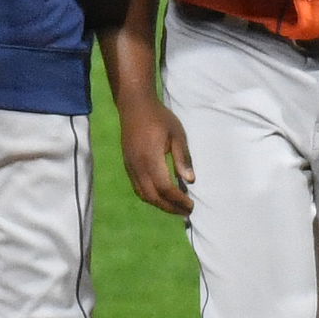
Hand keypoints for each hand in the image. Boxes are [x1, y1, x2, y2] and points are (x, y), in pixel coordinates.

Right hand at [117, 93, 194, 215]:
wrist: (135, 106)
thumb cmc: (159, 118)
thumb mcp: (177, 134)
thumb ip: (182, 157)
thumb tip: (189, 180)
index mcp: (151, 158)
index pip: (165, 187)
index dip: (178, 200)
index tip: (191, 205)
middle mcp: (138, 166)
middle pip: (153, 196)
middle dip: (170, 207)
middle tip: (186, 211)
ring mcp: (130, 166)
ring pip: (143, 194)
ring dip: (160, 204)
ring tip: (175, 207)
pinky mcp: (127, 165)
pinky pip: (137, 187)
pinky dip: (150, 196)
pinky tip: (161, 196)